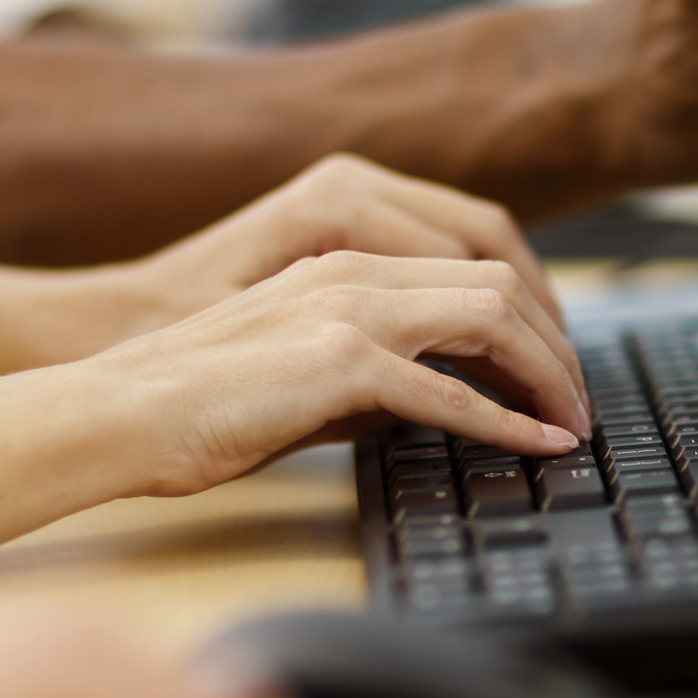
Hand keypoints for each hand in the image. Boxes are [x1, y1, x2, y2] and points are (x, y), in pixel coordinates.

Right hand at [0, 157, 564, 394]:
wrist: (116, 408)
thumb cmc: (197, 398)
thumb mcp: (304, 367)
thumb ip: (378, 370)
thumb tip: (449, 403)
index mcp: (344, 252)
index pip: (475, 250)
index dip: (536, 301)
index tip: (557, 359)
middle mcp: (354, 265)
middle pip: (501, 275)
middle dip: (558, 339)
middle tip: (581, 398)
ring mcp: (347, 305)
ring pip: (491, 316)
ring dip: (546, 373)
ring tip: (572, 424)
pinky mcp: (336, 361)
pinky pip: (447, 390)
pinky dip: (504, 422)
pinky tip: (537, 448)